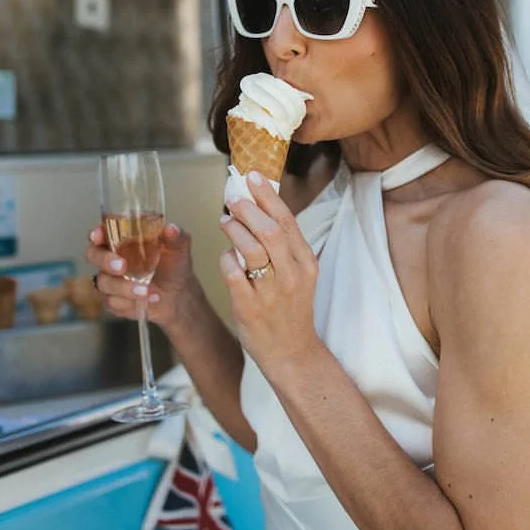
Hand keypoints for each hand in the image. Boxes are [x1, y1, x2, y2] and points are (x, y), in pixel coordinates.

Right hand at [85, 222, 193, 330]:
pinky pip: (111, 302)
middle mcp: (111, 258)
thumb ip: (176, 237)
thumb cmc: (174, 266)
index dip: (96, 233)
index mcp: (122, 240)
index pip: (101, 233)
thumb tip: (171, 228)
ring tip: (146, 290)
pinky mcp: (113, 300)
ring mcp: (110, 280)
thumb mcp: (179, 248)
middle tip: (123, 266)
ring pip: (103, 282)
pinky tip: (148, 299)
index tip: (99, 235)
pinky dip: (129, 302)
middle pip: (93, 255)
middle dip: (105, 260)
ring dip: (124, 287)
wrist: (179, 295)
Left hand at [218, 171, 320, 379]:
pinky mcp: (250, 308)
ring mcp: (272, 293)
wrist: (292, 352)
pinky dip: (226, 260)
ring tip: (224, 222)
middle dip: (248, 209)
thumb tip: (259, 205)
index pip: (287, 220)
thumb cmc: (290, 307)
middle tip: (232, 199)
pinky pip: (233, 275)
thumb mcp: (297, 272)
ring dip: (234, 230)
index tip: (252, 176)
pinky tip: (225, 257)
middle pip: (270, 230)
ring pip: (250, 250)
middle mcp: (292, 275)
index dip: (267, 195)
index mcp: (305, 262)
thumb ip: (282, 243)